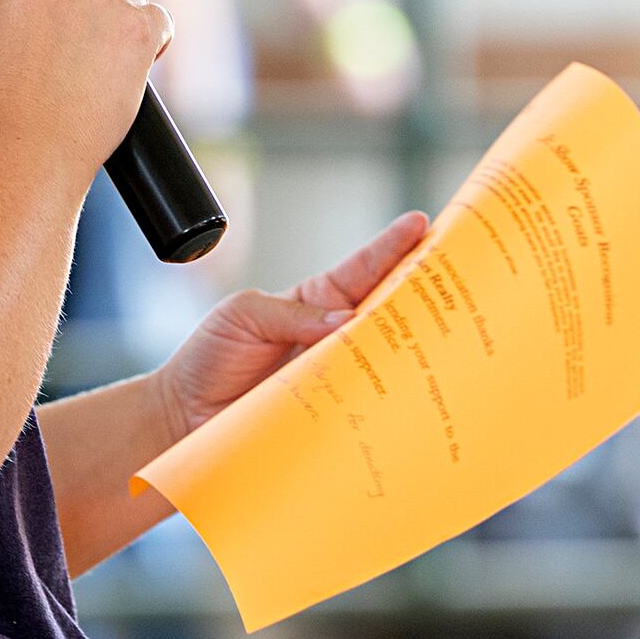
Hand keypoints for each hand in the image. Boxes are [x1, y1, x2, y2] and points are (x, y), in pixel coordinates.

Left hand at [149, 212, 431, 442]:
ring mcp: (336, 375)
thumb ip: (289, 314)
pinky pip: (367, 404)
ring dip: (412, 347)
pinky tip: (408, 393)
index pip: (361, 269)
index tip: (422, 223)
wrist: (183, 415)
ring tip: (445, 330)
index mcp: (314, 302)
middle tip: (457, 276)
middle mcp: (332, 337)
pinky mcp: (333, 414)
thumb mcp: (242, 315)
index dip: (392, 246)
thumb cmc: (209, 357)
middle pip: (388, 311)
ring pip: (386, 358)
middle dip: (422, 292)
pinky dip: (387, 399)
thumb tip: (343, 321)